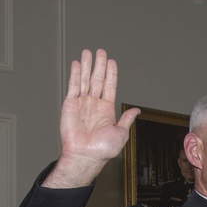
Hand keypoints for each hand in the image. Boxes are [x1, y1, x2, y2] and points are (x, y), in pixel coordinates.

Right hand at [46, 49, 140, 188]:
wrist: (85, 156)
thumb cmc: (102, 149)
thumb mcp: (121, 133)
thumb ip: (126, 119)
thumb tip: (136, 110)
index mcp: (107, 110)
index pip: (109, 86)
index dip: (111, 74)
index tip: (112, 62)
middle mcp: (94, 104)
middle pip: (97, 79)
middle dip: (99, 65)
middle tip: (101, 51)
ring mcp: (82, 103)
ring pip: (85, 80)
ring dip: (87, 66)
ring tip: (89, 52)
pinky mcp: (70, 104)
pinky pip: (73, 86)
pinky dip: (75, 74)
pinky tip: (78, 64)